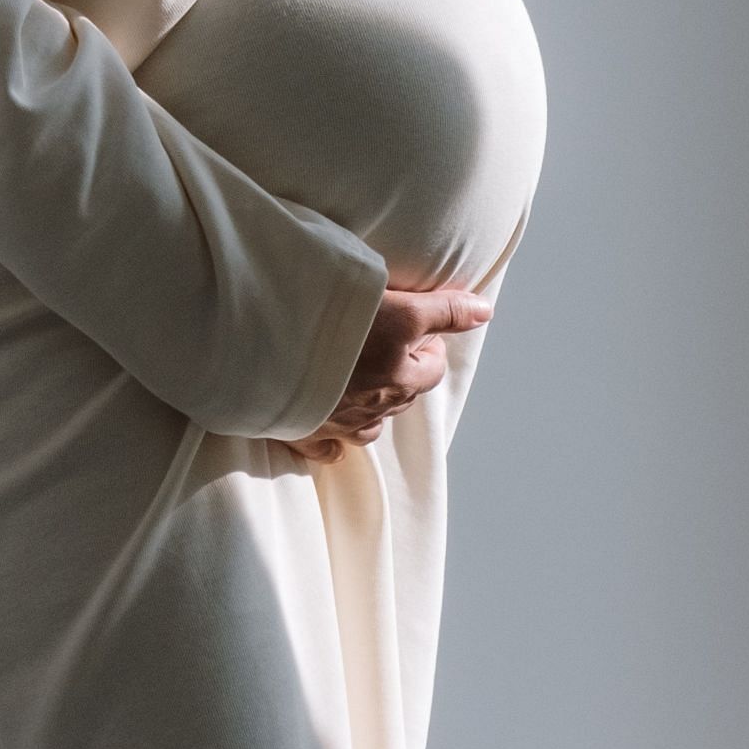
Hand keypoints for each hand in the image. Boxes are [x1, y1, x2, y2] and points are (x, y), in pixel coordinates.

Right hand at [282, 283, 493, 464]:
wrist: (262, 334)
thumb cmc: (330, 308)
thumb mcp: (395, 302)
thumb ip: (443, 310)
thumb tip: (486, 312)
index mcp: (398, 372)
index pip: (434, 364)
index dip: (426, 339)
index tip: (408, 318)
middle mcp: (375, 401)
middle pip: (406, 392)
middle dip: (402, 367)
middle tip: (380, 335)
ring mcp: (340, 420)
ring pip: (373, 422)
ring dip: (373, 399)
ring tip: (356, 369)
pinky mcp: (307, 430)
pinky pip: (333, 446)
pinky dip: (339, 436)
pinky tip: (334, 423)